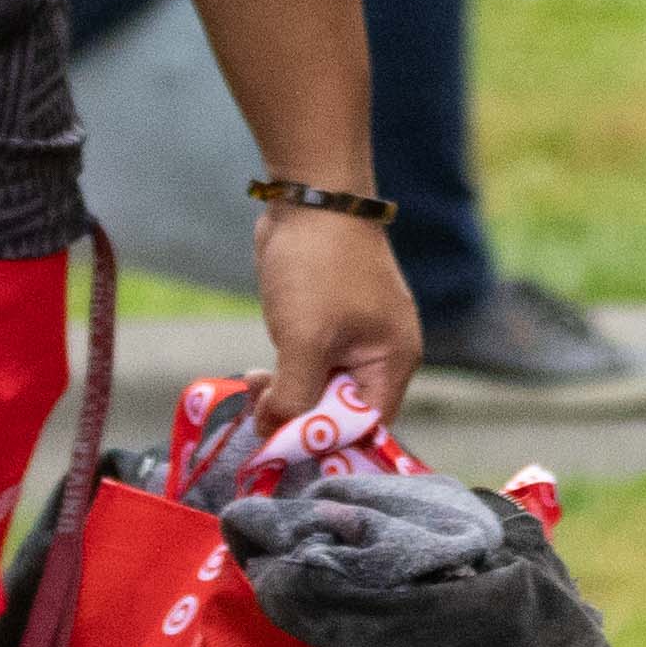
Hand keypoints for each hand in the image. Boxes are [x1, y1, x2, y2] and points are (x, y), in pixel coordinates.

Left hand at [252, 206, 417, 443]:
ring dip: (286, 397)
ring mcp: (352, 338)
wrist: (309, 197)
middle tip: (259, 418)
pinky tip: (256, 377)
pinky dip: (284, 375)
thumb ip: (295, 396)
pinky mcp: (326, 324)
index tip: (285, 449)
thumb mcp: (305, 340)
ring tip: (253, 390)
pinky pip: (308, 365)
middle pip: (342, 411)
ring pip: (320, 389)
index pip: (368, 426)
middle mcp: (379, 354)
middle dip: (300, 418)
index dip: (329, 444)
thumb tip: (274, 435)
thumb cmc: (319, 268)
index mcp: (392, 361)